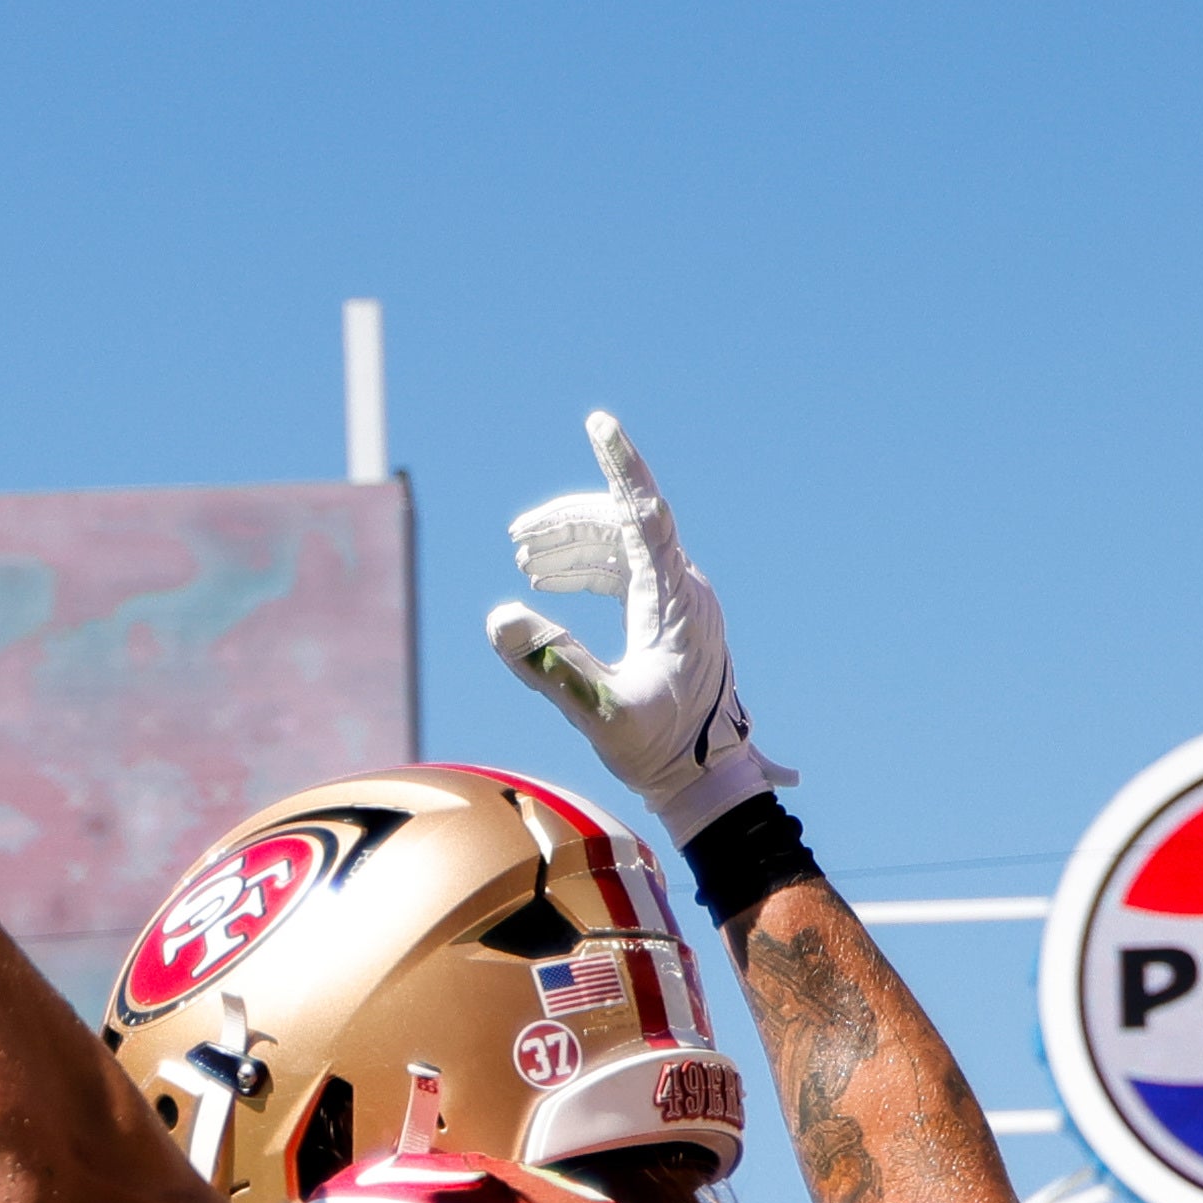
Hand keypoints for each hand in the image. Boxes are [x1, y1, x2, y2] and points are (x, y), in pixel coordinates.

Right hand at [487, 414, 782, 842]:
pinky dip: (584, 569)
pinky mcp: (666, 614)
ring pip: (618, 543)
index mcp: (675, 597)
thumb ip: (551, 666)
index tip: (598, 422)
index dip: (621, 464)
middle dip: (565, 521)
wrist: (704, 781)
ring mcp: (677, 597)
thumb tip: (498, 618)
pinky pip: (622, 569)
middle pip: (620, 521)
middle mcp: (682, 586)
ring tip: (523, 561)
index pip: (644, 510)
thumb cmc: (662, 750)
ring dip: (569, 545)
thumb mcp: (601, 711)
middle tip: (516, 540)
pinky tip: (547, 584)